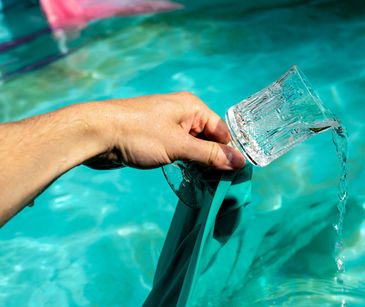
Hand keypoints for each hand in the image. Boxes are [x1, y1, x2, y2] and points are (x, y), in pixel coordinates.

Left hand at [85, 91, 245, 169]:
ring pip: (194, 146)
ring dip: (200, 163)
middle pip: (209, 139)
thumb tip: (239, 162)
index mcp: (192, 107)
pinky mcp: (156, 138)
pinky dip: (186, 162)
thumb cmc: (138, 134)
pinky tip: (190, 176)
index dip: (229, 152)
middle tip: (221, 183)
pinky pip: (179, 150)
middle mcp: (183, 114)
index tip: (235, 175)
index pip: (222, 131)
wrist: (96, 133)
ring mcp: (168, 126)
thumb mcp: (179, 146)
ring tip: (208, 183)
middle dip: (215, 159)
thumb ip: (210, 156)